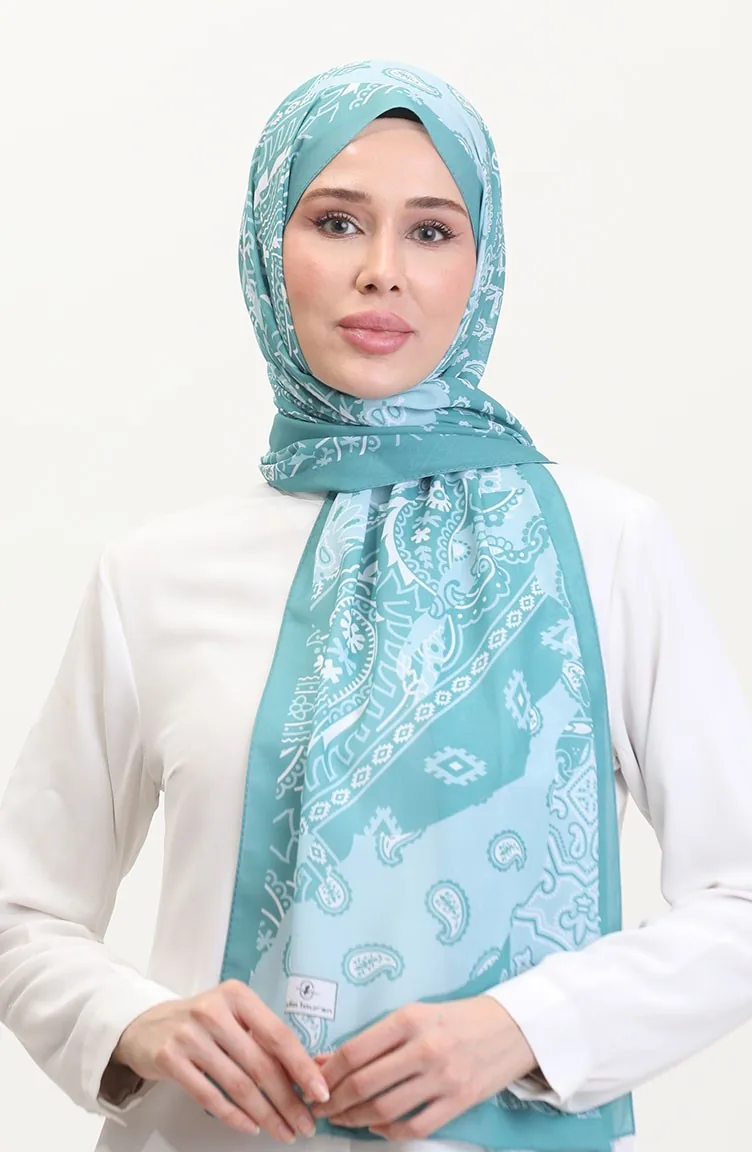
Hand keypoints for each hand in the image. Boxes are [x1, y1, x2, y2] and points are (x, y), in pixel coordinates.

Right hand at [109, 979, 329, 1141]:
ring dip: (266, 1114)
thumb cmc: (201, 1023)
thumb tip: (304, 1075)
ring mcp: (190, 1035)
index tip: (320, 1093)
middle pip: (260, 1065)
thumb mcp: (232, 1016)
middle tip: (305, 1124)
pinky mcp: (170, 1059)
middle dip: (288, 1100)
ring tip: (283, 1131)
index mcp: (237, 996)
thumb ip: (262, 1037)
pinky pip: (209, 1096)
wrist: (146, 1026)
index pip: (278, 1035)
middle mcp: (214, 1012)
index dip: (302, 1067)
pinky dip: (234, 1116)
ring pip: (238, 1084)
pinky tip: (251, 1127)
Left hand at [312, 997, 536, 1140]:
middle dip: (334, 1101)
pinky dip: (389, 1131)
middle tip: (320, 1108)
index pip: (355, 1051)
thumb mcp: (416, 1014)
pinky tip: (378, 1127)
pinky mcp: (459, 1101)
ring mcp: (443, 1077)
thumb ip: (376, 1037)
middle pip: (364, 1083)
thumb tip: (330, 1058)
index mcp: (409, 1019)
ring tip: (342, 1119)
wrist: (512, 1026)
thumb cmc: (458, 1017)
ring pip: (385, 1108)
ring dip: (356, 1118)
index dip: (327, 1073)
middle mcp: (424, 1048)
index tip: (313, 1082)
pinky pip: (415, 1126)